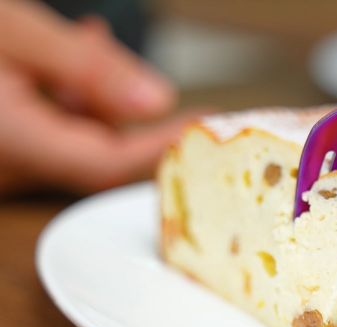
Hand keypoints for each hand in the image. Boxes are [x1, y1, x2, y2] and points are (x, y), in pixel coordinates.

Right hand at [0, 1, 191, 195]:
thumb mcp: (18, 33)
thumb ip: (90, 69)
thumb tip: (158, 101)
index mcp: (12, 142)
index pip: (107, 164)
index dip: (160, 147)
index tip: (200, 124)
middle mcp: (10, 164)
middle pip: (97, 149)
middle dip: (125, 102)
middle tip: (124, 57)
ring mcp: (9, 158)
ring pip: (77, 134)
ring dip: (98, 90)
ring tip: (90, 39)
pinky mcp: (7, 142)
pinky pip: (54, 127)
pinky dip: (73, 93)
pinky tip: (72, 54)